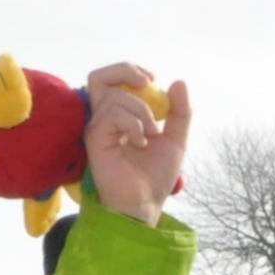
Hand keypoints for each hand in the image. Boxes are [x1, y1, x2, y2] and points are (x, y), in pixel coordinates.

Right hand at [81, 65, 190, 222]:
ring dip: (141, 113)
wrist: (145, 203)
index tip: (152, 80)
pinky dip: (133, 125)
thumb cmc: (155, 175)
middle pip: (99, 77)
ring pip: (116, 97)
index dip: (131, 71)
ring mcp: (97, 128)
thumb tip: (178, 82)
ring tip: (149, 136)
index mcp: (118, 115)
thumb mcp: (176, 138)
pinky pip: (113, 114)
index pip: (113, 79)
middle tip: (147, 84)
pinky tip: (140, 143)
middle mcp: (104, 118)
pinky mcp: (95, 138)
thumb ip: (179, 112)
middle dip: (125, 71)